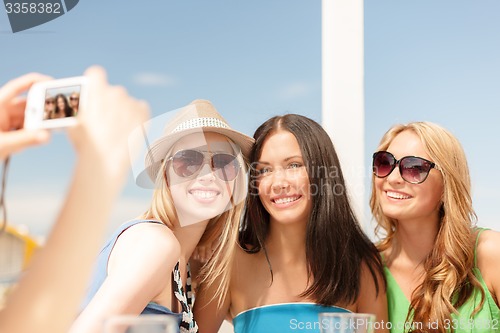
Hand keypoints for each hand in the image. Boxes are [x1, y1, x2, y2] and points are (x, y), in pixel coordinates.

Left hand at [0, 73, 51, 158]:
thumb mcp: (1, 144)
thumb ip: (24, 140)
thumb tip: (45, 136)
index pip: (17, 87)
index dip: (35, 81)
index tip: (52, 83)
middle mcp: (3, 110)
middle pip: (27, 105)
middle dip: (40, 111)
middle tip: (52, 119)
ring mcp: (7, 121)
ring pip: (28, 118)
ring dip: (37, 126)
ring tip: (43, 134)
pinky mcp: (10, 132)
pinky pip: (26, 129)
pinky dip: (32, 134)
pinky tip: (34, 140)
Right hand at [68, 66, 149, 180]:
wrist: (105, 160)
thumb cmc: (86, 143)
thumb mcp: (74, 123)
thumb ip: (82, 110)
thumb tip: (85, 111)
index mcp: (96, 89)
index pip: (96, 74)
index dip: (95, 83)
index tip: (95, 92)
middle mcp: (115, 92)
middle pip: (113, 92)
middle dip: (110, 103)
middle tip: (106, 121)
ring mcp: (131, 102)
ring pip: (127, 103)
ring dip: (123, 112)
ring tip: (118, 131)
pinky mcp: (143, 113)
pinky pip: (141, 109)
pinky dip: (137, 116)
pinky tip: (130, 128)